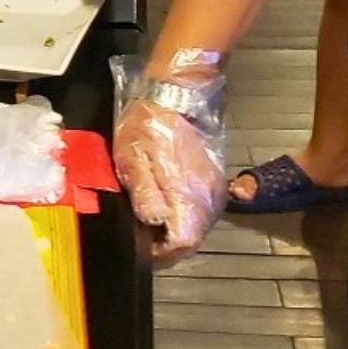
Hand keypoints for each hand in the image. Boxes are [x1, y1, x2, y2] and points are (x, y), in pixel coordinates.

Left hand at [109, 53, 228, 263]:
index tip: (140, 248)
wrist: (174, 96)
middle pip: (192, 240)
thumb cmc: (148, 125)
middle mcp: (209, 198)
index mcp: (189, 194)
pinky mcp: (214, 182)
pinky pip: (200, 212)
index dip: (160, 253)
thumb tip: (151, 226)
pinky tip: (164, 208)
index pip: (183, 243)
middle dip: (167, 246)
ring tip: (150, 225)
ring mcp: (215, 190)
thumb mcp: (132, 159)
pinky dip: (184, 218)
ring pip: (198, 228)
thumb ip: (144, 195)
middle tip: (142, 239)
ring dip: (175, 232)